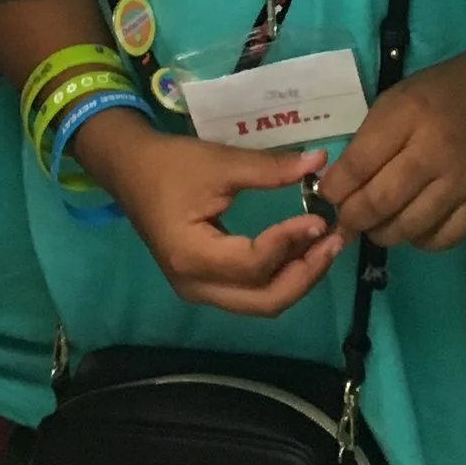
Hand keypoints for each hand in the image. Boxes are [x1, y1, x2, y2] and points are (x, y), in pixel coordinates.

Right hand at [81, 114, 345, 315]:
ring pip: (261, 302)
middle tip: (335, 240)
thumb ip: (270, 168)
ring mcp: (201, 290)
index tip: (320, 216)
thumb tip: (320, 162)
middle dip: (305, 274)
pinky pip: (251, 292)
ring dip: (298, 277)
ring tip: (326, 244)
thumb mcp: (219, 162)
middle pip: (264, 301)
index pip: (254, 263)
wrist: (131, 169)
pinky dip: (281, 275)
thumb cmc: (170, 164)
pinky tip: (301, 247)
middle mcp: (197, 285)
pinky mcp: (207, 283)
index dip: (290, 241)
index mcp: (193, 257)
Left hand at [320, 28, 465, 250]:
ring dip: (382, 233)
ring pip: (408, 228)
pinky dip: (419, 239)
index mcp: (408, 115)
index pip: (358, 165)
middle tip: (346, 218)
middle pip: (379, 203)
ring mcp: (462, 181)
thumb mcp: (398, 98)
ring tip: (376, 224)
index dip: (334, 188)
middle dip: (352, 217)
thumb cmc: (445, 90)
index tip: (326, 194)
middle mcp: (435, 151)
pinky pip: (442, 239)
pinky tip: (412, 226)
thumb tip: (342, 183)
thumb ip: (369, 139)